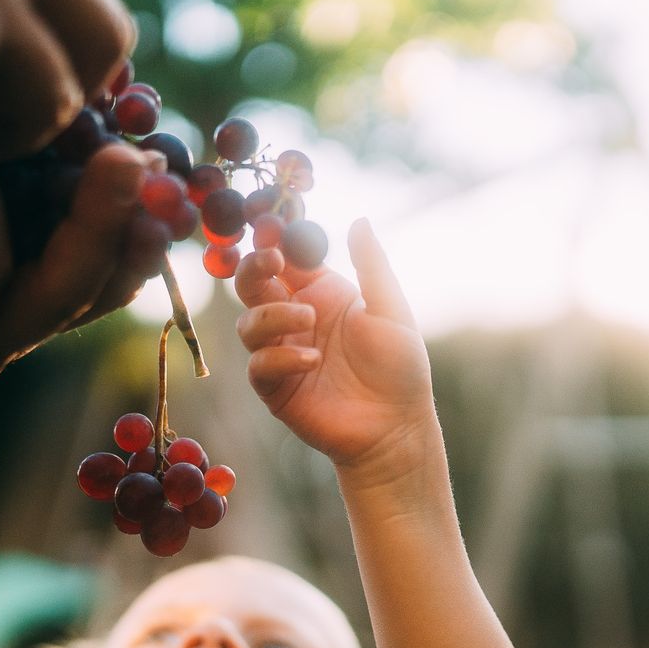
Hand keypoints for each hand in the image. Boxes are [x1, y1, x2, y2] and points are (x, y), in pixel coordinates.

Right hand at [232, 220, 436, 475]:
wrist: (395, 427)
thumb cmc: (400, 368)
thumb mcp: (390, 309)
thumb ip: (371, 264)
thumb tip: (359, 220)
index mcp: (321, 293)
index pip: (287, 257)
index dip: (275, 240)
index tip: (273, 228)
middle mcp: (296, 318)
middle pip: (253, 284)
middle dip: (255, 267)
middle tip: (271, 262)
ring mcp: (282, 352)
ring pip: (248, 323)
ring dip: (273, 316)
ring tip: (309, 322)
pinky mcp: (275, 387)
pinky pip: (259, 365)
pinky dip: (280, 358)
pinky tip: (312, 361)